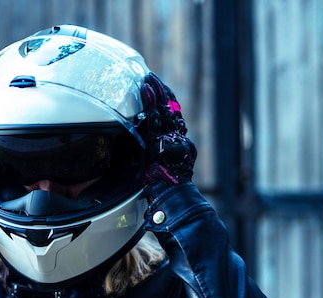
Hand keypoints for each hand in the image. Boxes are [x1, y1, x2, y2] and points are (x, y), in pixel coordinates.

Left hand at [140, 73, 196, 202]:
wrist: (175, 197)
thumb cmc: (167, 187)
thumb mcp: (164, 165)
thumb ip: (159, 152)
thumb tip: (150, 147)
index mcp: (178, 141)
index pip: (172, 114)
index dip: (166, 99)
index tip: (159, 86)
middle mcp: (176, 137)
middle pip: (169, 108)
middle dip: (160, 91)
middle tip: (150, 76)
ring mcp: (169, 140)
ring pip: (162, 111)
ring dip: (154, 94)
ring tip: (146, 80)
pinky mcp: (159, 144)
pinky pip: (153, 122)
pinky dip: (150, 105)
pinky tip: (144, 93)